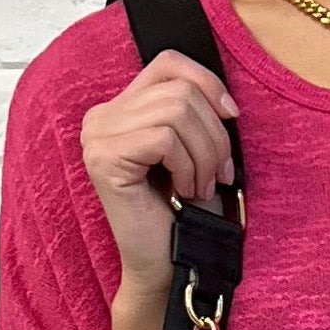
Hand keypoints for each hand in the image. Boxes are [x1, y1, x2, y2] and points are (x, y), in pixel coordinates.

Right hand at [79, 49, 238, 297]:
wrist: (169, 266)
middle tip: (219, 174)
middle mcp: (101, 118)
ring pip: (176, 111)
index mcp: (120, 109)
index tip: (232, 118)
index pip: (169, 64)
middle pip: (179, 90)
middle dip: (213, 133)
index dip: (208, 82)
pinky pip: (164, 138)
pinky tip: (184, 192)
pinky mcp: (104, 158)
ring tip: (201, 185)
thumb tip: (225, 99)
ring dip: (204, 154)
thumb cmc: (185, 213)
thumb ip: (196, 112)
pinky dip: (187, 166)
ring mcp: (97, 137)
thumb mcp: (195, 151)